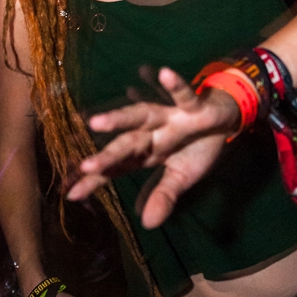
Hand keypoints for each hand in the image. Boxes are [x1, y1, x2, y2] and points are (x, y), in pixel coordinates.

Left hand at [67, 67, 239, 229]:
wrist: (225, 119)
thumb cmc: (197, 147)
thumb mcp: (183, 176)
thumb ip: (164, 195)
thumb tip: (147, 224)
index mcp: (147, 151)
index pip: (117, 167)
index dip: (96, 180)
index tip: (71, 194)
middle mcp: (152, 132)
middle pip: (125, 144)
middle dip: (107, 155)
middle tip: (84, 167)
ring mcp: (169, 116)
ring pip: (141, 115)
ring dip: (120, 118)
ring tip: (96, 122)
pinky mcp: (191, 105)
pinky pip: (183, 94)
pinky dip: (175, 85)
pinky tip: (163, 72)